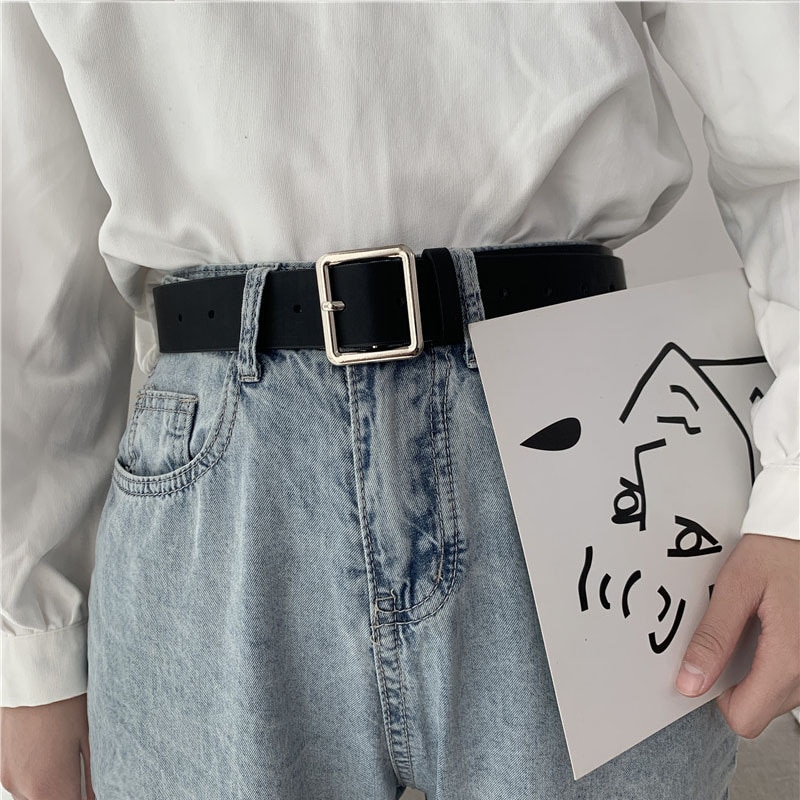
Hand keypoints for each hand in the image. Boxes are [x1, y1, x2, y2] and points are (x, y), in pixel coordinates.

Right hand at [0, 692, 94, 799]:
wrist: (35, 675)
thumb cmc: (66, 702)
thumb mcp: (89, 740)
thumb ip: (92, 778)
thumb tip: (96, 796)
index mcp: (48, 786)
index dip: (86, 799)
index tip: (93, 790)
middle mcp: (22, 788)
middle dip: (69, 793)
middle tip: (84, 776)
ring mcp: (8, 777)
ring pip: (34, 797)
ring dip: (51, 789)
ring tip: (67, 759)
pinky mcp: (1, 765)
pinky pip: (21, 782)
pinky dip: (36, 777)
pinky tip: (51, 752)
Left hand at [675, 533, 799, 737]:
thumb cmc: (777, 551)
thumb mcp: (735, 587)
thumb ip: (714, 637)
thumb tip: (690, 681)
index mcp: (788, 658)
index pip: (744, 718)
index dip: (716, 696)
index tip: (705, 664)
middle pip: (760, 710)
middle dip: (736, 682)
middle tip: (729, 636)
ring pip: (778, 697)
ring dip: (757, 672)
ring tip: (753, 627)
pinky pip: (792, 680)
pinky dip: (775, 662)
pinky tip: (769, 630)